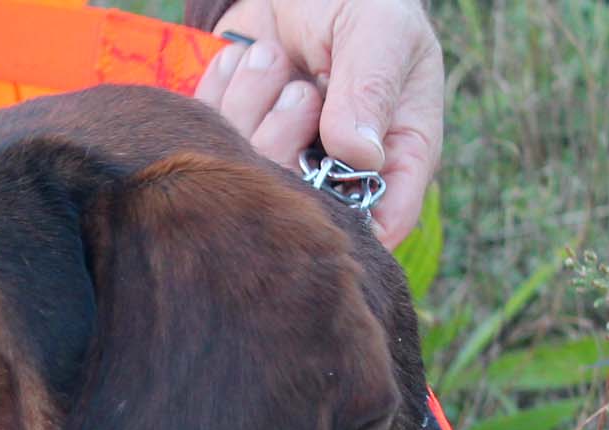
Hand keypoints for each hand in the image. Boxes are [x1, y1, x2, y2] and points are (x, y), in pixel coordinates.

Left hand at [191, 0, 442, 246]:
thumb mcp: (378, 29)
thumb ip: (371, 86)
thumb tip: (360, 155)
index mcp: (396, 151)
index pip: (383, 222)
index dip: (352, 221)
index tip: (319, 184)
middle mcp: (338, 169)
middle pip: (302, 206)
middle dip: (286, 142)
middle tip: (299, 91)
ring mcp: (283, 158)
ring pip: (251, 173)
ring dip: (252, 105)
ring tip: (271, 59)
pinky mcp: (236, 141)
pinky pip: (212, 140)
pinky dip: (220, 92)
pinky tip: (242, 61)